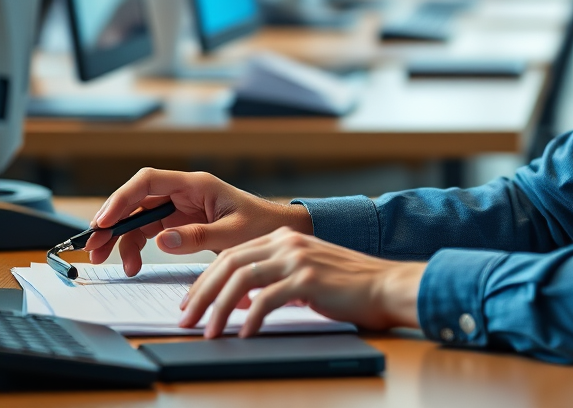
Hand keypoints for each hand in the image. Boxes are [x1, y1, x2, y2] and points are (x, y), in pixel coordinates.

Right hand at [86, 169, 312, 276]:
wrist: (276, 232)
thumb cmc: (260, 226)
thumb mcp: (232, 234)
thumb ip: (198, 237)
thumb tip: (162, 239)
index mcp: (196, 185)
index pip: (149, 181)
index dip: (122, 198)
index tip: (103, 221)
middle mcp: (183, 192)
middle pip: (136, 200)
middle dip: (113, 221)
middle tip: (95, 247)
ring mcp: (179, 207)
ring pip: (137, 217)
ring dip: (120, 239)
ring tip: (113, 264)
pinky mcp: (178, 223)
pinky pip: (148, 231)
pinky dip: (135, 247)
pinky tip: (133, 265)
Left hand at [178, 227, 425, 337]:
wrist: (386, 285)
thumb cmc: (348, 285)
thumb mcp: (306, 273)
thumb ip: (275, 278)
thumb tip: (240, 299)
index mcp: (285, 237)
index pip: (232, 255)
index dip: (206, 280)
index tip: (190, 303)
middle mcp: (288, 242)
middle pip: (230, 264)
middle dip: (202, 294)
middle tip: (187, 320)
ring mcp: (299, 258)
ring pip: (242, 280)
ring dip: (220, 309)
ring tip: (209, 332)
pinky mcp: (309, 278)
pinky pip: (268, 299)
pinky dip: (250, 319)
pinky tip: (244, 334)